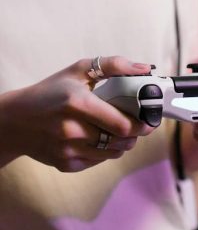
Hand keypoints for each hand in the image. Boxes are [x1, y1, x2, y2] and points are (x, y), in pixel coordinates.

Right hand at [1, 57, 154, 171]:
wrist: (16, 120)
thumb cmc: (51, 91)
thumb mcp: (79, 70)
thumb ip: (114, 66)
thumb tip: (145, 69)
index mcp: (79, 103)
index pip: (122, 123)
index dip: (142, 124)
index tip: (150, 119)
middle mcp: (72, 129)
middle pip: (121, 141)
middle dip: (135, 134)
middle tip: (138, 125)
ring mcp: (68, 149)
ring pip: (112, 153)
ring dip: (123, 144)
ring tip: (121, 131)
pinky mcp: (65, 164)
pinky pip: (97, 162)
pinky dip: (105, 152)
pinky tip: (100, 139)